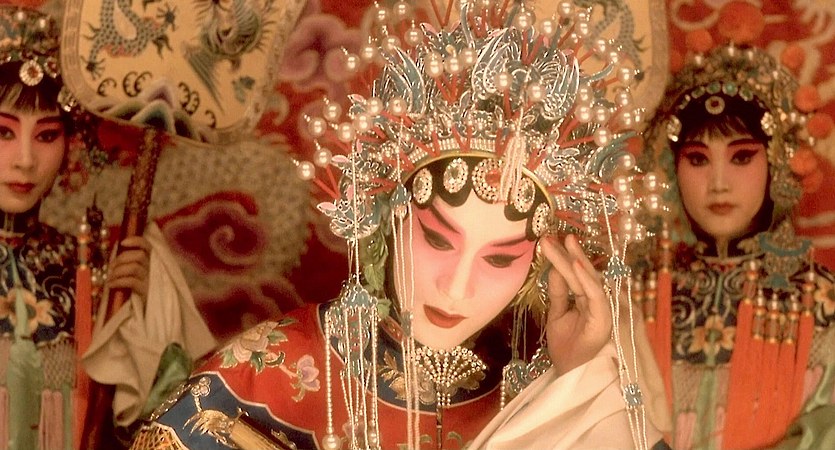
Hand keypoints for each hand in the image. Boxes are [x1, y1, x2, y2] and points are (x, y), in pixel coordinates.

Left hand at [106, 236, 150, 301]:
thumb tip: (116, 255)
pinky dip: (118, 281)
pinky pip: (131, 282)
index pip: (147, 245)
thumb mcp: (144, 274)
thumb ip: (135, 263)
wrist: (155, 310)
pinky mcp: (147, 291)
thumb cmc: (145, 290)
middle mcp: (155, 268)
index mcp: (154, 261)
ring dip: (118, 270)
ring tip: (110, 277)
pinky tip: (110, 285)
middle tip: (111, 266)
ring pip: (134, 267)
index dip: (135, 241)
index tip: (122, 243)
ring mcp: (152, 280)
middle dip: (121, 258)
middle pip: (139, 255)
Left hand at [541, 234, 611, 375]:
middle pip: (582, 273)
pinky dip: (586, 279)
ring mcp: (602, 309)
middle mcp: (597, 301)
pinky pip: (596, 295)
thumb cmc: (566, 347)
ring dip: (576, 260)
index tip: (547, 241)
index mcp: (586, 300)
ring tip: (565, 242)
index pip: (574, 274)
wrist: (569, 372)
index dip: (562, 258)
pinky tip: (576, 265)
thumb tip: (555, 268)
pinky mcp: (604, 318)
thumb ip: (558, 292)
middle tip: (551, 236)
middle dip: (567, 253)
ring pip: (589, 280)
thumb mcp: (557, 314)